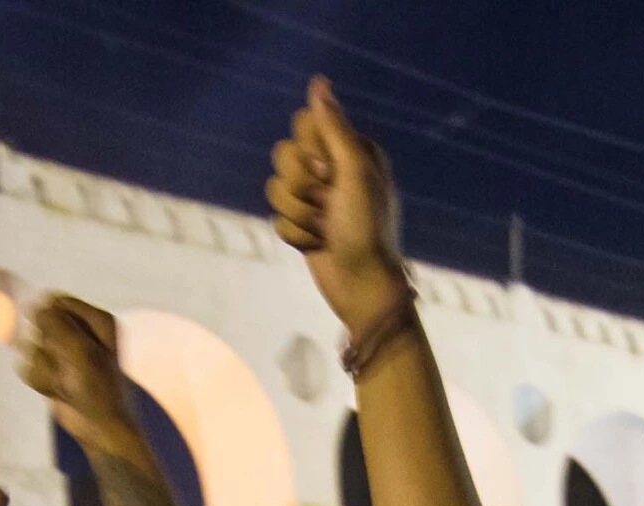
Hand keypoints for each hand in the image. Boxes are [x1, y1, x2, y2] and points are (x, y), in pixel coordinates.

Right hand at [18, 297, 131, 440]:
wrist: (99, 427)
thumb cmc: (98, 389)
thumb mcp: (80, 350)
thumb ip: (55, 324)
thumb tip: (34, 307)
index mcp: (96, 320)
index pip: (56, 302)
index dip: (48, 318)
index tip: (53, 338)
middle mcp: (80, 332)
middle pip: (40, 325)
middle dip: (49, 349)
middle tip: (69, 367)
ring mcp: (63, 352)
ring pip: (32, 348)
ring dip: (46, 370)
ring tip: (67, 383)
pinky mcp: (51, 370)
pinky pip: (29, 367)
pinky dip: (42, 382)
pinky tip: (60, 392)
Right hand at [268, 78, 408, 338]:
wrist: (361, 284)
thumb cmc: (366, 227)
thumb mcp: (354, 171)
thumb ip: (333, 127)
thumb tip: (319, 83)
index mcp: (352, 150)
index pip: (305, 125)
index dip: (309, 149)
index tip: (328, 170)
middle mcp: (333, 170)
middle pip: (285, 154)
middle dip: (299, 184)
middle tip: (325, 201)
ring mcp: (316, 199)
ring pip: (276, 187)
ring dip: (296, 212)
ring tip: (321, 228)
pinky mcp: (303, 225)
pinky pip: (277, 217)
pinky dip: (295, 234)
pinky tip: (316, 244)